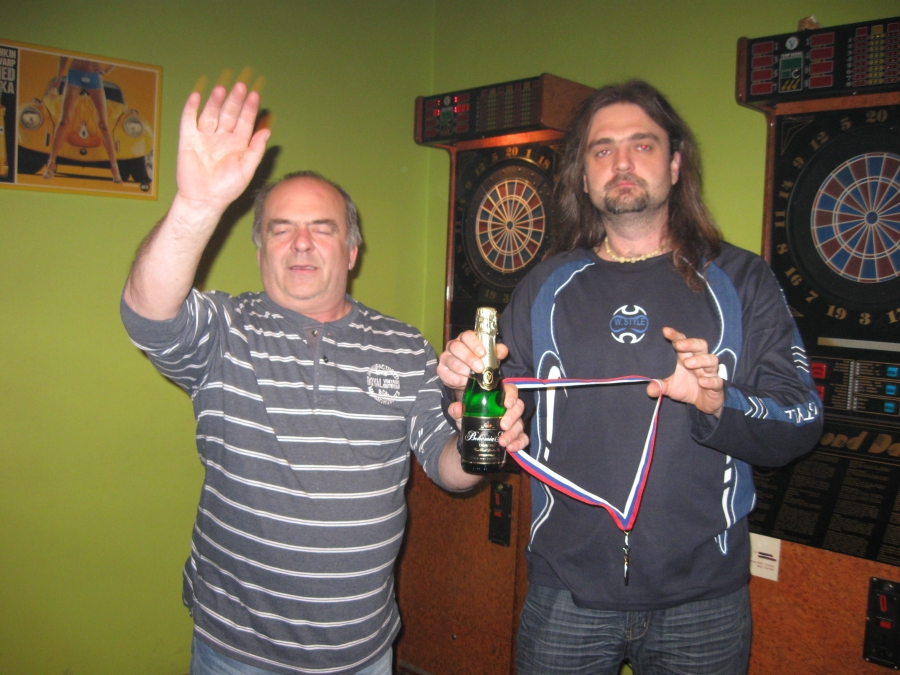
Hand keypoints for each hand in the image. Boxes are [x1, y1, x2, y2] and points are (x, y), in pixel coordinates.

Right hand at [174, 82, 269, 215]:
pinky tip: (196, 97)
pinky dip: (191, 108)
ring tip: (222, 88)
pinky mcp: (188, 140)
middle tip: (241, 86)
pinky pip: (188, 121)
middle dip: (235, 100)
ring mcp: (204, 137)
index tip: (254, 95)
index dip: (249, 109)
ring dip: (216, 101)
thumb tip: (267, 131)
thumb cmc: (227, 188)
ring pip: (211, 114)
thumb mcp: (247, 169)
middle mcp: (221, 137)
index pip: (245, 121)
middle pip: (229, 114)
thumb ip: (256, 150)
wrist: (204, 200)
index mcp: (237, 144)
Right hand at [437, 330, 509, 390]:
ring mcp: (446, 357)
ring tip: (473, 378)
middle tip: (480, 368)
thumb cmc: (480, 362)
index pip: (467, 336)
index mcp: (465, 339)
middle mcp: (453, 345)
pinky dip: (457, 380)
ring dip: (464, 370)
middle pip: (456, 347)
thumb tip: (503, 350)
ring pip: (452, 362)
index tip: (483, 353)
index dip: (474, 344)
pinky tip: (464, 383)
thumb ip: (497, 352)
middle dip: (469, 358)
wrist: (469, 377)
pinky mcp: (442, 370)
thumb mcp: (491, 356)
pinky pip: (446, 374)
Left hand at [445, 381, 528, 453]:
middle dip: (512, 417)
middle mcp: (508, 408)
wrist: (469, 432)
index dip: (512, 396)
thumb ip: (456, 409)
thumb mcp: (462, 411)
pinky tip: (510, 448)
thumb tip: (457, 409)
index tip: (507, 404)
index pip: (511, 390)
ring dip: (513, 434)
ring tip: (502, 442)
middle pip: (519, 407)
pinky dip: (519, 444)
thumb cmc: (469, 415)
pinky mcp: (515, 435)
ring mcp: (513, 422)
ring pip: (520, 425)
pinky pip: (523, 439)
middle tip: (503, 426)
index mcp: (498, 396)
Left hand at [646, 326, 724, 416]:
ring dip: (700, 360)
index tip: (666, 331)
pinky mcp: (717, 386)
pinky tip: (702, 382)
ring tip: (688, 363)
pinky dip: (710, 380)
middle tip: (679, 345)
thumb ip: (660, 386)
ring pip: (711, 360)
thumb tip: (649, 389)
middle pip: (700, 345)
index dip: (676, 336)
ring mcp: (710, 373)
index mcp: (687, 358)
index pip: (683, 342)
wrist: (704, 403)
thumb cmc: (687, 388)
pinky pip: (717, 381)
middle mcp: (700, 362)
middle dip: (690, 343)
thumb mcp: (671, 388)